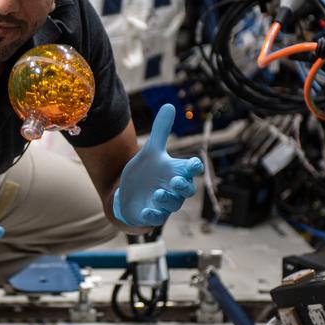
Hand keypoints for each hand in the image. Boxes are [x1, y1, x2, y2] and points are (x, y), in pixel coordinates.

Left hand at [113, 104, 204, 227]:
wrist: (131, 193)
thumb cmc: (146, 172)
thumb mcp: (151, 150)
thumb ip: (161, 131)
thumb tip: (169, 105)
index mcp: (176, 171)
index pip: (191, 169)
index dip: (194, 167)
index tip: (194, 164)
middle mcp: (174, 189)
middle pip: (187, 190)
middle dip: (183, 186)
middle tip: (175, 180)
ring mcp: (164, 204)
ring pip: (173, 205)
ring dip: (167, 199)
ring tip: (157, 193)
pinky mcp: (153, 215)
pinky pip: (157, 218)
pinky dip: (153, 215)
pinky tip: (146, 210)